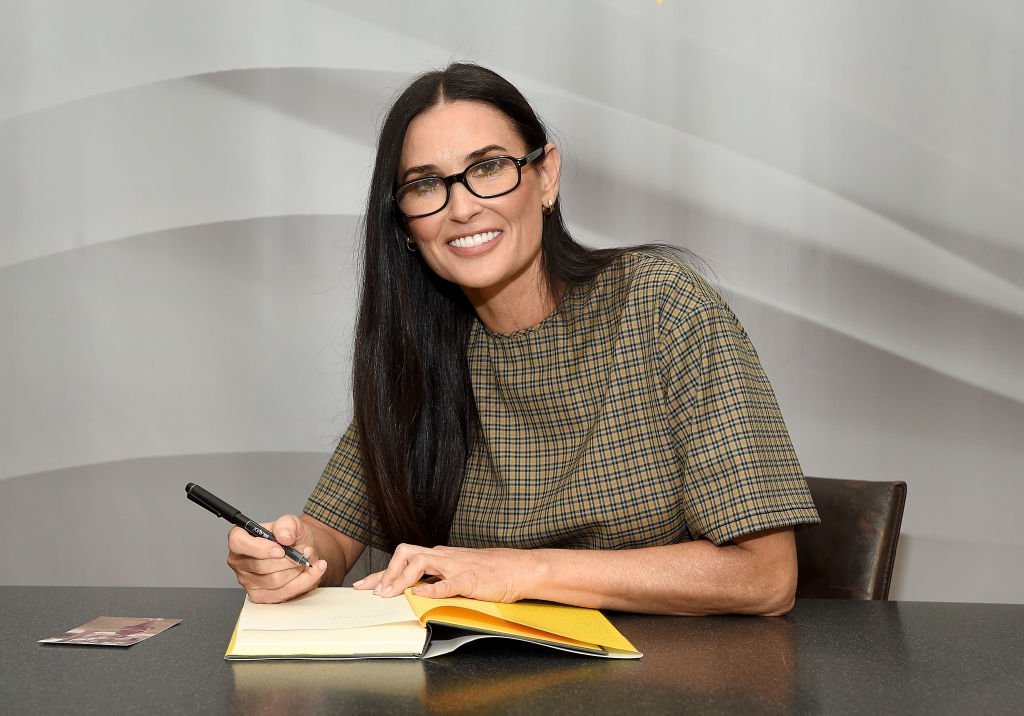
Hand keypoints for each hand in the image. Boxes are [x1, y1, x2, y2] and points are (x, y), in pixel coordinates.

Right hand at [227, 514, 327, 602]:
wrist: (302, 550)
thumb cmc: (290, 537)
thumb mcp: (291, 522)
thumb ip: (286, 525)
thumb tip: (284, 537)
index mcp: (240, 539)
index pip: (238, 543)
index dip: (260, 548)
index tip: (280, 549)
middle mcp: (239, 561)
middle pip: (261, 566)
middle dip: (289, 559)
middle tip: (305, 550)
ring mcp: (248, 581)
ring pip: (274, 581)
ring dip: (296, 569)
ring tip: (307, 558)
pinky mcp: (260, 596)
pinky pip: (282, 593)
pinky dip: (303, 581)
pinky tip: (313, 571)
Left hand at [353, 544, 538, 602]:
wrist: (518, 568)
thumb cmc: (489, 572)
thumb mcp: (457, 573)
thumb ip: (436, 579)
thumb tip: (414, 591)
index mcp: (439, 556)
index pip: (403, 559)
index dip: (380, 573)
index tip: (362, 585)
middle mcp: (443, 557)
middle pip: (405, 552)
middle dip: (386, 571)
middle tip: (374, 592)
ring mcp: (456, 566)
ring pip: (421, 562)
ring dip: (401, 578)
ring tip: (390, 594)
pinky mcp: (470, 579)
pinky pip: (447, 583)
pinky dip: (431, 589)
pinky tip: (418, 595)